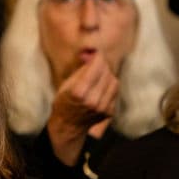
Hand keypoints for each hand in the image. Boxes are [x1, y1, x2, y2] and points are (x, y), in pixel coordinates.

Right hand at [46, 52, 117, 166]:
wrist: (68, 125)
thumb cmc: (64, 102)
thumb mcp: (67, 83)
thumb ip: (82, 68)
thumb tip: (93, 53)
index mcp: (79, 92)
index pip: (96, 67)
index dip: (97, 57)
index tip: (95, 53)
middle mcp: (93, 101)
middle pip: (106, 73)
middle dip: (102, 65)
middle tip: (95, 63)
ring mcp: (102, 108)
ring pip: (114, 82)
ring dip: (107, 76)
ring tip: (98, 77)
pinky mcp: (109, 112)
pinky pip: (114, 92)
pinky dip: (109, 87)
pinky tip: (100, 89)